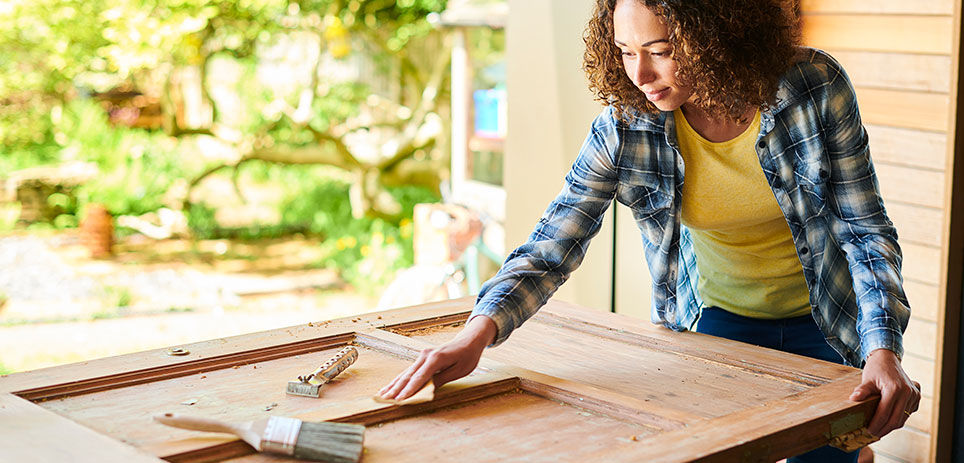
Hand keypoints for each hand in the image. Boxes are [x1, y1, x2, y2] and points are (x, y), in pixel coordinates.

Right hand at [377, 315, 496, 400]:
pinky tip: (390, 386)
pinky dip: (399, 380)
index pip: (420, 377)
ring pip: (405, 373)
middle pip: (408, 375)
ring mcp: (422, 355)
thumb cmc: (467, 356)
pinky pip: (409, 371)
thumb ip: (441, 379)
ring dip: (393, 385)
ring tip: (382, 395)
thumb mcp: (459, 370)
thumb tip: (427, 390)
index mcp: (436, 358)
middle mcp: (426, 355)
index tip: (400, 400)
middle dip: (396, 389)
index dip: (409, 390)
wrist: (468, 340)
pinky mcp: (422, 358)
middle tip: (386, 400)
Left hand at [849, 348, 920, 437]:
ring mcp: (914, 395)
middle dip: (883, 429)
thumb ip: (862, 390)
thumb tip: (853, 399)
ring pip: (903, 418)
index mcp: (895, 389)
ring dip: (890, 426)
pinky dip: (898, 419)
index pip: (885, 413)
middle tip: (872, 434)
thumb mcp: (867, 379)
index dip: (876, 424)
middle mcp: (908, 393)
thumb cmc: (876, 368)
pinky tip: (887, 421)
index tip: (867, 431)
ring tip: (878, 430)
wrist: (888, 358)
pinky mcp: (917, 397)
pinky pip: (907, 413)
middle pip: (896, 420)